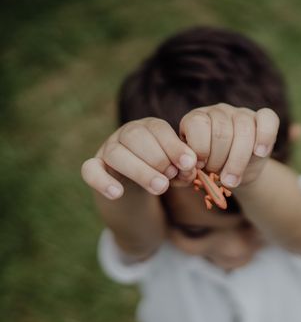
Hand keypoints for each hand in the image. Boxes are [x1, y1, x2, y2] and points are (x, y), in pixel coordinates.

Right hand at [81, 118, 198, 198]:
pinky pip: (90, 170)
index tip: (188, 164)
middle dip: (157, 158)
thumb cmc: (163, 172)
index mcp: (150, 127)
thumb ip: (184, 168)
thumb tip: (188, 169)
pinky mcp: (94, 167)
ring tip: (160, 187)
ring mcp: (107, 149)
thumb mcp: (178, 169)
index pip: (158, 128)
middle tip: (171, 176)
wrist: (138, 188)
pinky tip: (117, 193)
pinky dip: (102, 181)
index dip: (173, 146)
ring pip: (115, 153)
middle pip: (135, 136)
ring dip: (139, 170)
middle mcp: (126, 133)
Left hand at [179, 104, 279, 187]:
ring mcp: (241, 113)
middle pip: (222, 131)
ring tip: (233, 179)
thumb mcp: (194, 169)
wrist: (234, 174)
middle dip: (219, 160)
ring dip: (238, 160)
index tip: (200, 166)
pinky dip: (265, 137)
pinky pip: (268, 119)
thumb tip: (189, 165)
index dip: (201, 148)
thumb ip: (188, 166)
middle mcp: (218, 111)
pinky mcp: (263, 118)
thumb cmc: (209, 170)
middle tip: (218, 177)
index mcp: (196, 119)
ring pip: (244, 129)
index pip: (198, 124)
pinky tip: (259, 153)